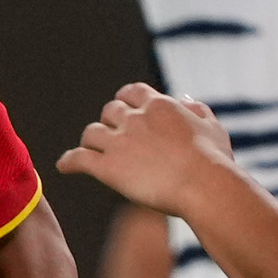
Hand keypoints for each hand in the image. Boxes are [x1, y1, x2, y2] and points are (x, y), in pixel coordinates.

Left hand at [57, 84, 231, 218]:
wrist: (203, 185)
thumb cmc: (213, 160)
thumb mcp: (212, 127)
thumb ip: (196, 109)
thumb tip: (183, 98)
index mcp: (159, 105)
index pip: (132, 92)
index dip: (125, 100)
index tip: (124, 108)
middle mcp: (135, 119)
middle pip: (110, 111)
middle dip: (110, 121)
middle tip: (111, 135)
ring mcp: (119, 142)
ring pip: (91, 132)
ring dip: (90, 140)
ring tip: (90, 149)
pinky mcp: (108, 168)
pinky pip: (78, 159)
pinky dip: (68, 161)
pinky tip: (64, 166)